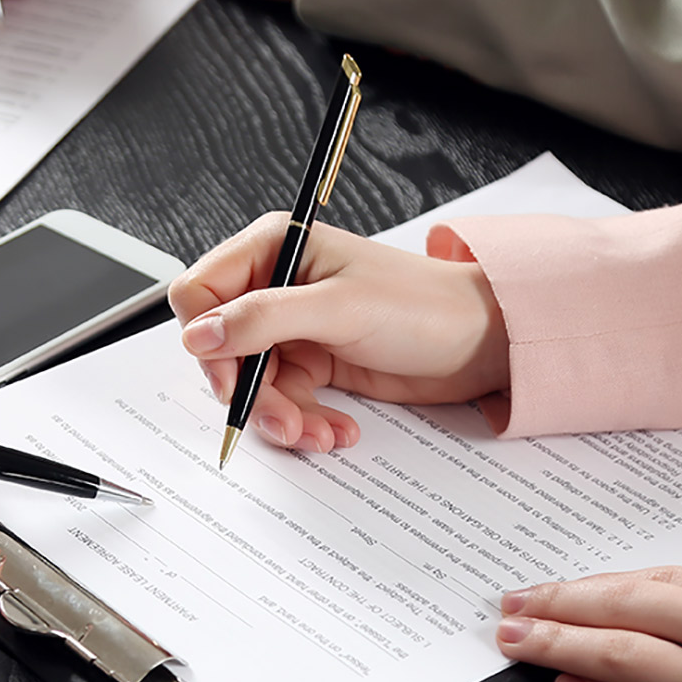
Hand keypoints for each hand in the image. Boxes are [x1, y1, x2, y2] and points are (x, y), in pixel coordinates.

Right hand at [170, 213, 507, 450]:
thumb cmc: (424, 305)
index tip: (228, 376)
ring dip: (280, 416)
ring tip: (317, 433)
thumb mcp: (338, 309)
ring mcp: (292, 329)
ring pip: (251, 383)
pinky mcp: (312, 364)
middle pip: (222, 348)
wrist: (482, 343)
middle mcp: (275, 286)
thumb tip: (199, 336)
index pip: (200, 292)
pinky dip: (304, 423)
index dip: (206, 338)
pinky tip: (337, 429)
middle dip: (250, 392)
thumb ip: (262, 320)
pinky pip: (283, 401)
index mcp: (274, 248)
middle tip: (279, 420)